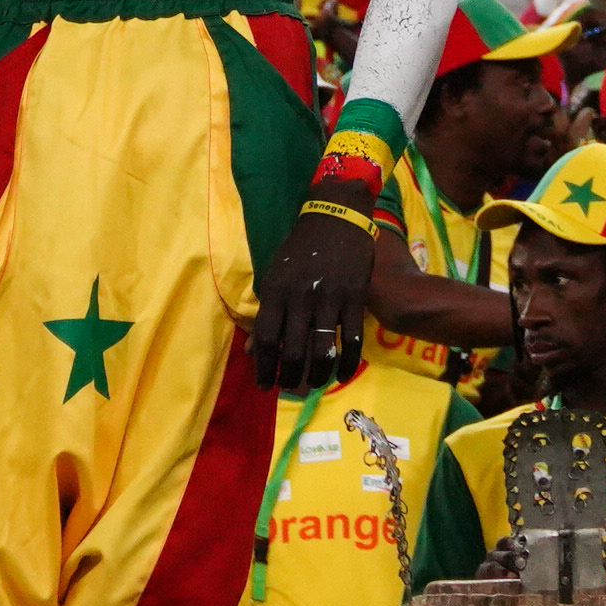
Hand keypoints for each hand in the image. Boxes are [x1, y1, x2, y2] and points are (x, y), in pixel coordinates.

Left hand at [251, 212, 371, 394]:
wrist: (335, 217)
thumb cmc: (300, 248)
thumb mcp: (274, 275)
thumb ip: (265, 312)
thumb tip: (251, 350)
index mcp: (276, 291)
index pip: (265, 338)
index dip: (263, 367)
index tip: (264, 385)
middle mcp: (300, 297)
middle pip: (293, 351)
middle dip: (290, 378)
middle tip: (291, 388)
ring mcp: (329, 298)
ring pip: (323, 350)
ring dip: (318, 376)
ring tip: (314, 384)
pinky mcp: (354, 298)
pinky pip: (352, 340)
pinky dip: (347, 363)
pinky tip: (342, 374)